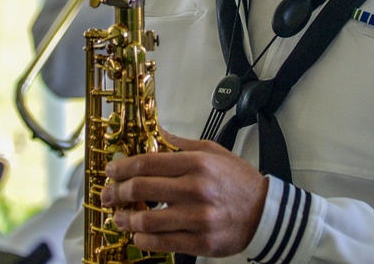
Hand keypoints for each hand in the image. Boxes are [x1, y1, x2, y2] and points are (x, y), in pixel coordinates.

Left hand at [99, 132, 267, 256]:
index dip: (121, 167)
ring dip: (125, 220)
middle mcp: (194, 189)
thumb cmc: (238, 181)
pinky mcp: (201, 242)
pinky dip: (143, 240)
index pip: (147, 162)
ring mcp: (197, 218)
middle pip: (141, 189)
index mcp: (196, 164)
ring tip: (119, 218)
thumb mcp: (212, 151)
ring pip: (147, 220)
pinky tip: (138, 235)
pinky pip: (162, 243)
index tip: (110, 171)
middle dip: (116, 193)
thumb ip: (180, 143)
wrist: (266, 213)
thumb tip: (155, 131)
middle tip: (107, 195)